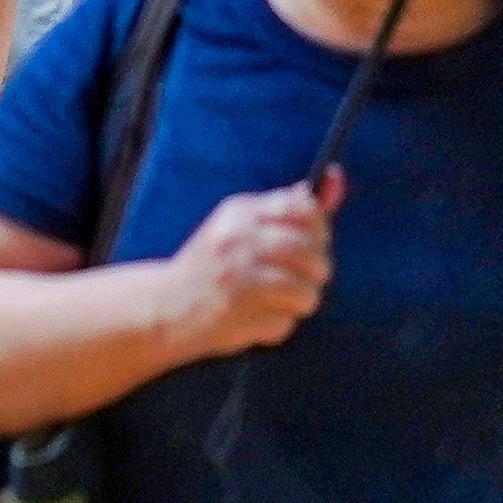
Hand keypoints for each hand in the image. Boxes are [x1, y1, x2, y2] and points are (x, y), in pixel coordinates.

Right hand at [159, 170, 341, 358]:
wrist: (165, 306)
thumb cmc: (216, 264)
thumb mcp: (244, 225)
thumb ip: (292, 208)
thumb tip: (337, 177)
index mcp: (239, 212)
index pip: (304, 209)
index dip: (319, 230)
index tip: (312, 242)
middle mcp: (237, 240)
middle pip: (312, 253)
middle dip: (315, 270)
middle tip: (298, 277)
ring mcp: (237, 279)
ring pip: (307, 292)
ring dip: (298, 301)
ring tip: (274, 300)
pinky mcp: (238, 315)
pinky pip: (286, 322)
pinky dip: (277, 325)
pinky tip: (253, 316)